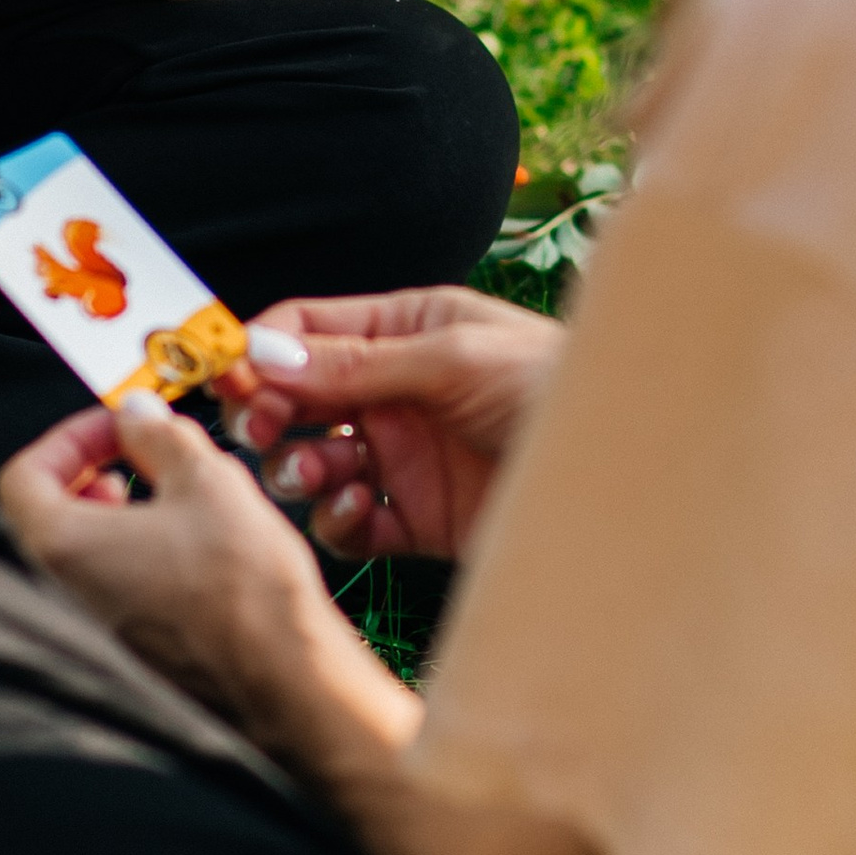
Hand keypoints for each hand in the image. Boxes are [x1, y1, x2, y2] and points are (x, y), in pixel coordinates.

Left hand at [0, 395, 409, 766]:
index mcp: (64, 547)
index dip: (69, 438)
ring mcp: (97, 628)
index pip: (22, 476)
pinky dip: (141, 552)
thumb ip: (158, 434)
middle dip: (93, 471)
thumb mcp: (205, 478)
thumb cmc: (245, 591)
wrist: (287, 680)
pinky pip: (116, 587)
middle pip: (48, 514)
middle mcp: (66, 594)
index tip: (116, 424)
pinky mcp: (132, 650)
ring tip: (175, 494)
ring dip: (121, 512)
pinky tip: (196, 543)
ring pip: (85, 553)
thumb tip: (135, 413)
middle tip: (138, 453)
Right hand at [226, 288, 562, 560]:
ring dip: (297, 469)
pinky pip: (351, 523)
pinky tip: (352, 511)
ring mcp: (405, 457)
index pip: (309, 332)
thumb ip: (358, 362)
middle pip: (299, 400)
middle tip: (259, 432)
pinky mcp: (417, 518)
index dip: (261, 352)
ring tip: (313, 474)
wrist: (627, 471)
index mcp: (408, 331)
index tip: (228, 379)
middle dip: (268, 414)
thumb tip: (265, 351)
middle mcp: (398, 392)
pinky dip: (336, 521)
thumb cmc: (559, 387)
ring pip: (315, 463)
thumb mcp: (457, 358)